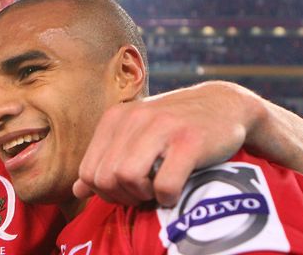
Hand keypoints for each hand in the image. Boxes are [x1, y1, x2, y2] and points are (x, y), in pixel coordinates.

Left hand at [73, 82, 252, 206]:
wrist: (225, 105)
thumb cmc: (176, 127)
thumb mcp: (136, 135)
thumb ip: (105, 159)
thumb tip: (77, 190)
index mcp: (115, 117)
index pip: (88, 171)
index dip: (103, 192)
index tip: (125, 191)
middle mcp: (135, 118)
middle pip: (106, 178)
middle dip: (122, 196)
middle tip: (143, 194)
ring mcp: (162, 127)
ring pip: (128, 178)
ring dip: (143, 195)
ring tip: (157, 190)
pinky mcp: (190, 141)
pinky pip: (164, 184)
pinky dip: (168, 198)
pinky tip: (175, 191)